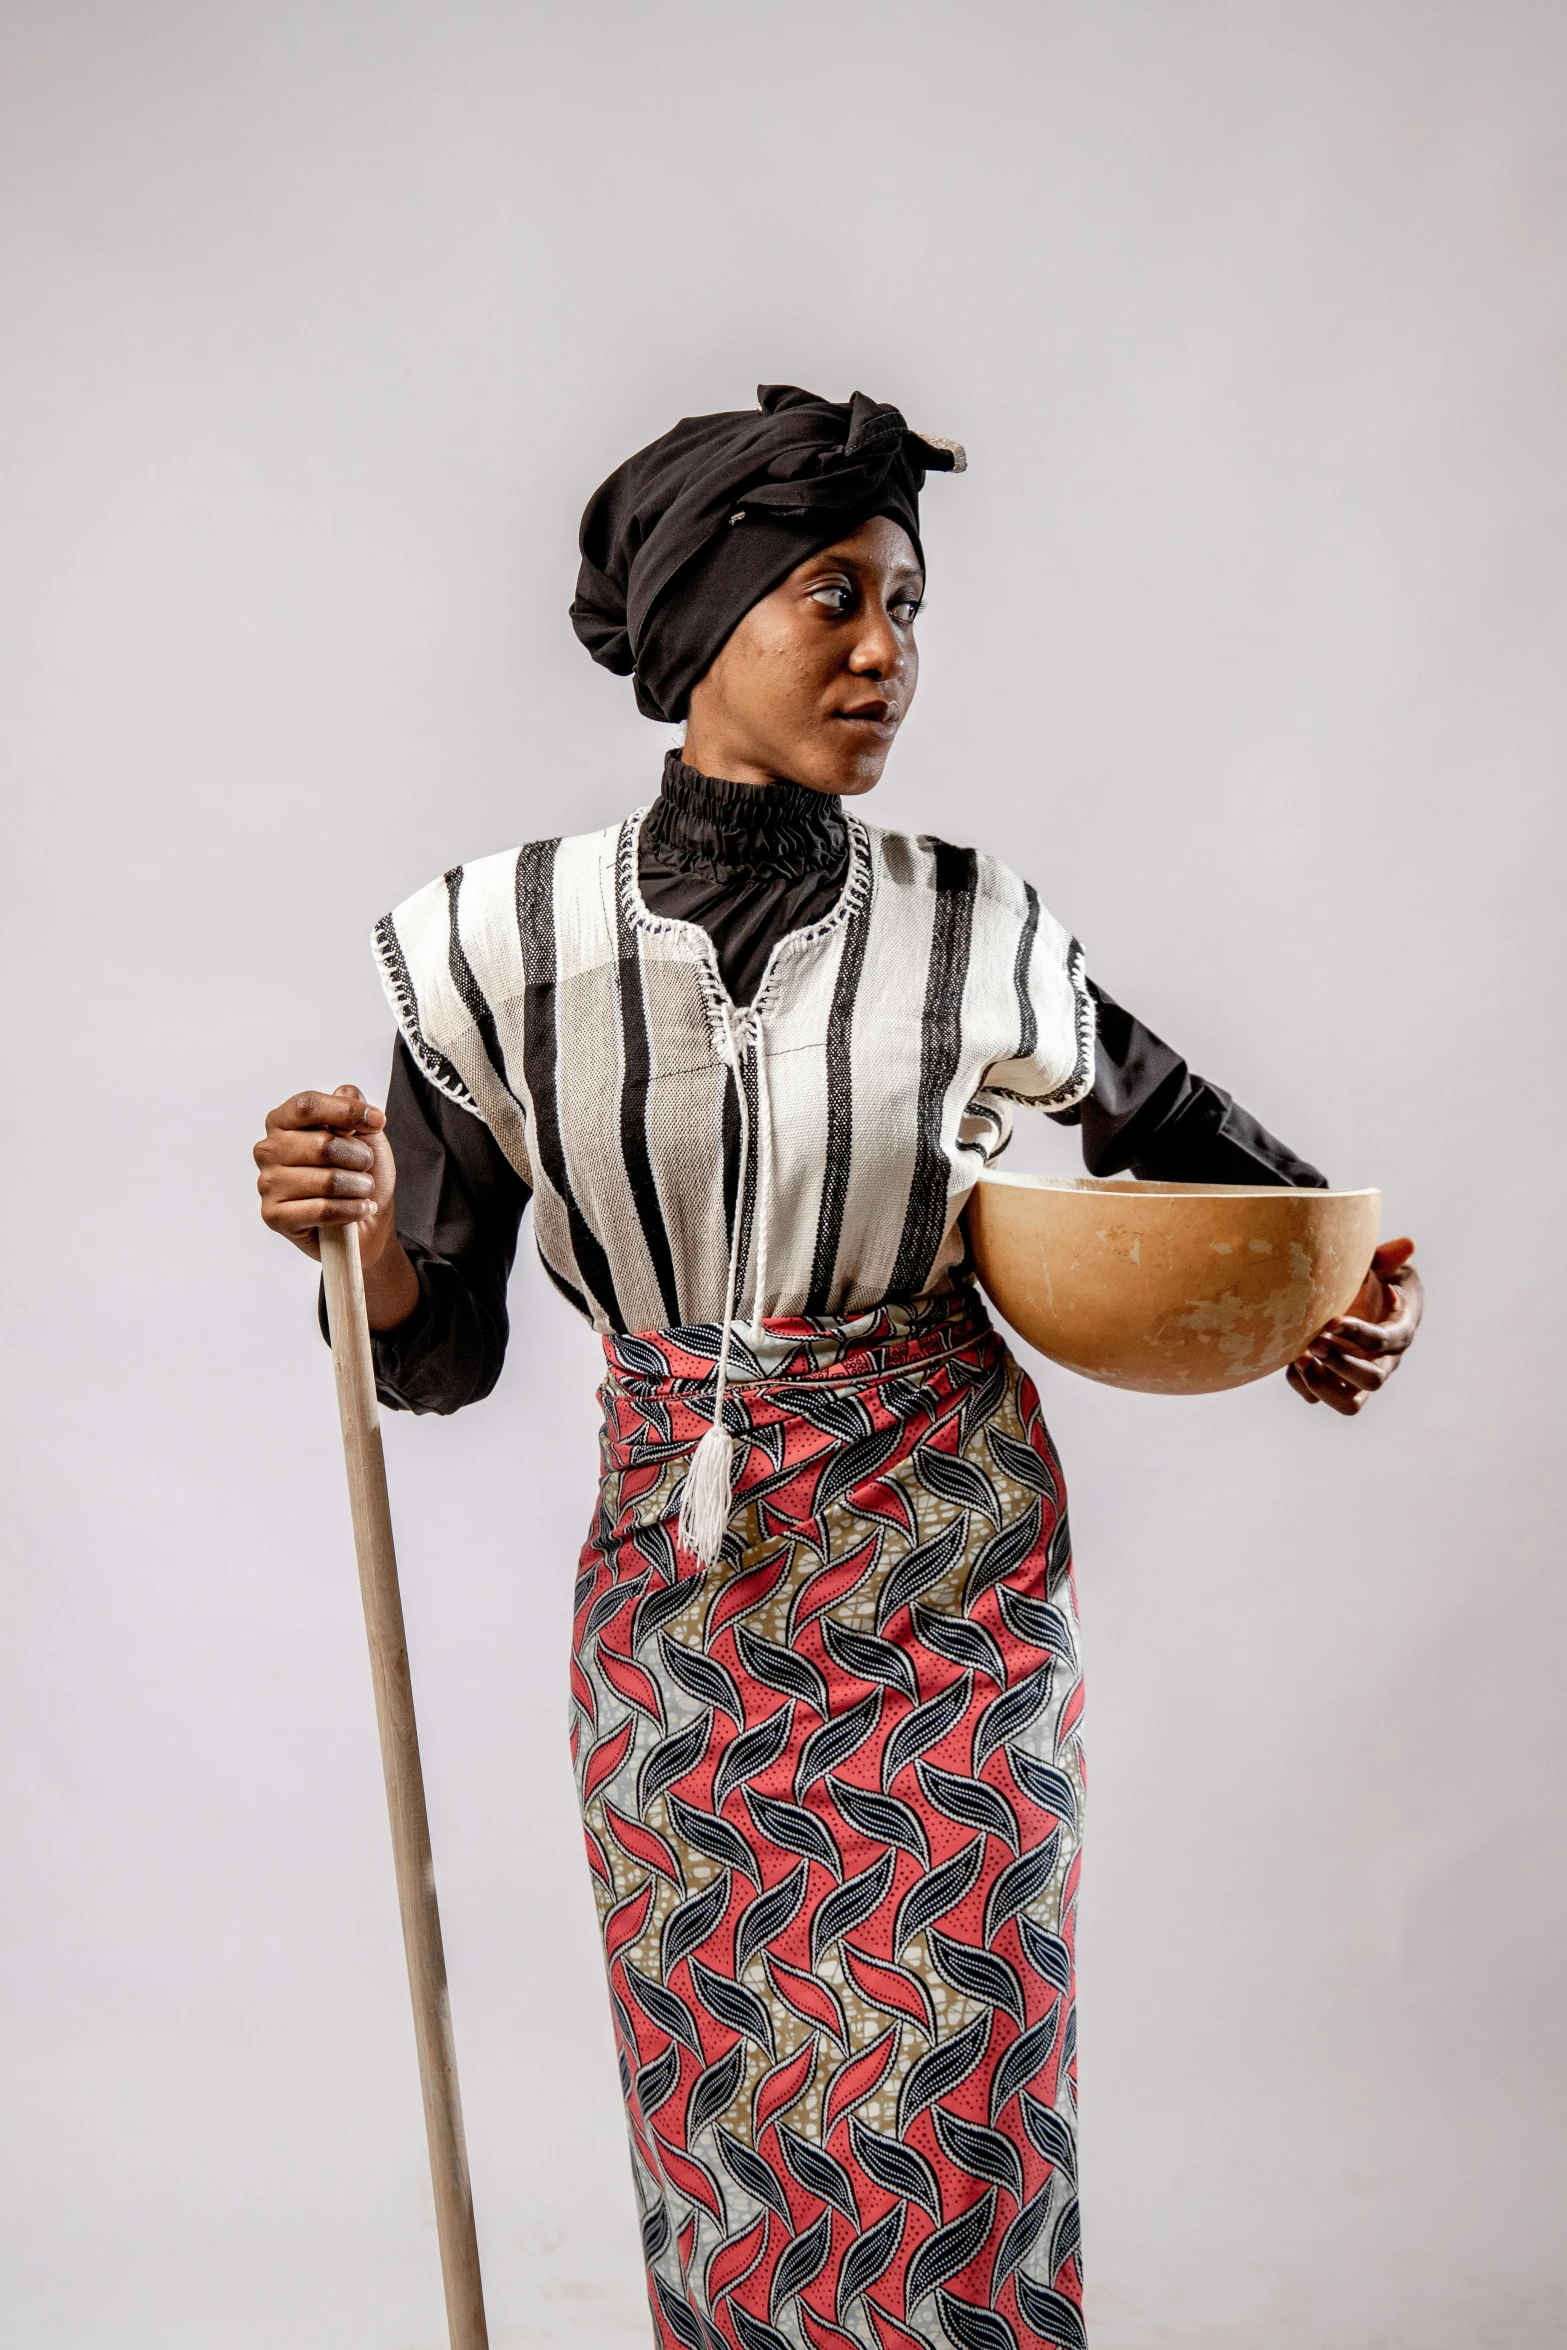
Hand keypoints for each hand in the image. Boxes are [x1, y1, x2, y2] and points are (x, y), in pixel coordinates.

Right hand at [253, 1084, 395, 1264]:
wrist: (365, 1224)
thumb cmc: (358, 1177)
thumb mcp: (364, 1136)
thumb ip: (353, 1109)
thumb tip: (348, 1092)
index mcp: (283, 1122)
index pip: (308, 1106)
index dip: (346, 1111)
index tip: (377, 1120)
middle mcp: (268, 1150)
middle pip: (322, 1144)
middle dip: (359, 1158)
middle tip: (366, 1167)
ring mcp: (268, 1184)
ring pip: (327, 1180)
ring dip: (358, 1187)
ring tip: (363, 1190)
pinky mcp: (274, 1216)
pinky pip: (322, 1210)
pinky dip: (351, 1210)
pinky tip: (360, 1208)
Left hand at [1286, 1237, 1422, 1415]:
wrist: (1357, 1301)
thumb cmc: (1373, 1280)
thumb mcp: (1382, 1266)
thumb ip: (1388, 1258)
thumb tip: (1407, 1245)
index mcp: (1398, 1332)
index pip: (1383, 1342)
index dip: (1358, 1334)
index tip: (1330, 1321)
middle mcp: (1383, 1363)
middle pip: (1372, 1381)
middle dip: (1342, 1364)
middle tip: (1314, 1343)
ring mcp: (1358, 1379)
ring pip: (1348, 1404)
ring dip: (1322, 1386)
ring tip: (1299, 1360)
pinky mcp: (1335, 1385)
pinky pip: (1319, 1398)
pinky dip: (1302, 1385)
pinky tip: (1290, 1360)